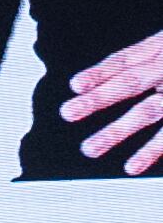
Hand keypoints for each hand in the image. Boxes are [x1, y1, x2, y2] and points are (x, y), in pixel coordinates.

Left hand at [68, 20, 162, 168]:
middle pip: (133, 82)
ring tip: (89, 149)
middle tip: (69, 112)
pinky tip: (132, 167)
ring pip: (150, 110)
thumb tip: (103, 79)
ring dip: (118, 130)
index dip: (102, 72)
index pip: (130, 58)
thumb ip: (150, 55)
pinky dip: (153, 149)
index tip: (75, 85)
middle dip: (99, 98)